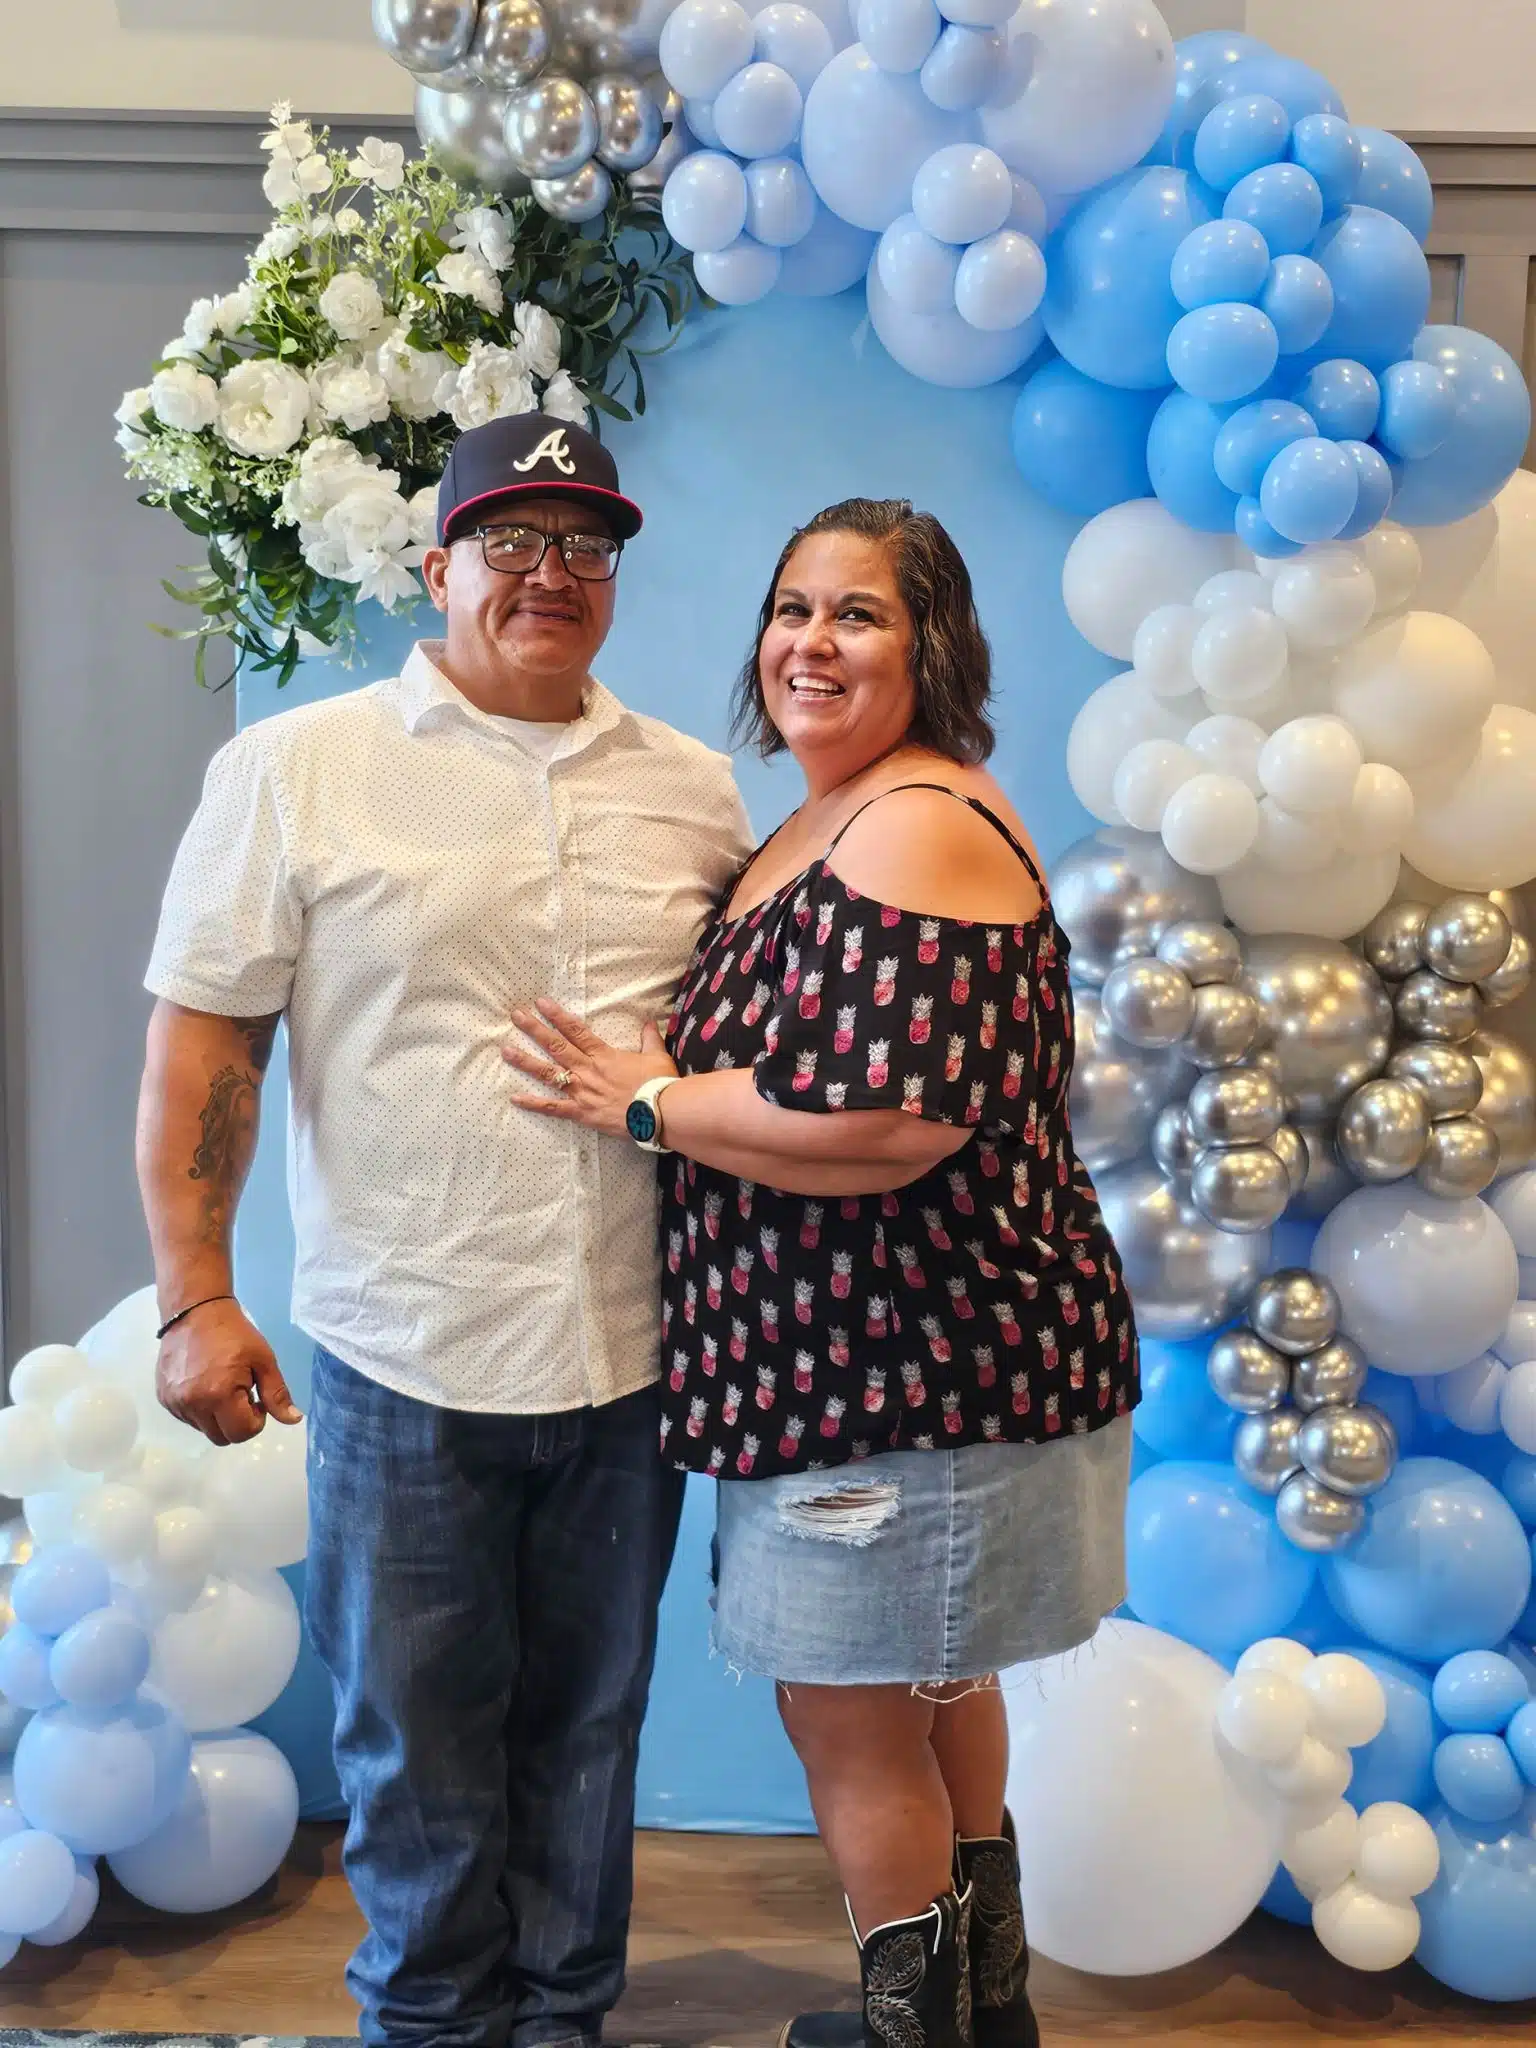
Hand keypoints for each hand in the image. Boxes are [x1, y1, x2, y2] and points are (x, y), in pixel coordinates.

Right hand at [156, 1296, 301, 1445]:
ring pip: (204, 1429)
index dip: (256, 1420)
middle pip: (221, 1437)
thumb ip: (277, 1394)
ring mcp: (174, 1402)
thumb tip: (294, 1420)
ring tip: (222, 1386)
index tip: (256, 1398)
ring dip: (217, 1417)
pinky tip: (204, 1385)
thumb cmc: (234, 1333)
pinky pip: (187, 1418)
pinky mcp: (163, 1398)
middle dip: (237, 1422)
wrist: (194, 1311)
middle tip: (241, 1394)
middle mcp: (192, 1404)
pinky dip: (200, 1410)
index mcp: (218, 1395)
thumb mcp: (263, 1360)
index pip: (242, 1433)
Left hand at [503, 999, 677, 1139]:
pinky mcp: (581, 1113)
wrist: (661, 1113)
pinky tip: (515, 1097)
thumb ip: (649, 1037)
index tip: (541, 1003)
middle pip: (556, 1046)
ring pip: (549, 1074)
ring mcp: (582, 1092)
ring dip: (526, 1062)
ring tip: (506, 1050)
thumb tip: (648, 1021)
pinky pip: (553, 1108)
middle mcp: (588, 1070)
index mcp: (604, 1055)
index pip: (576, 1031)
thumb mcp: (657, 1055)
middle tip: (516, 1015)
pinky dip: (534, 1104)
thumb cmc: (659, 1084)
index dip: (557, 1016)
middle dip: (535, 1029)